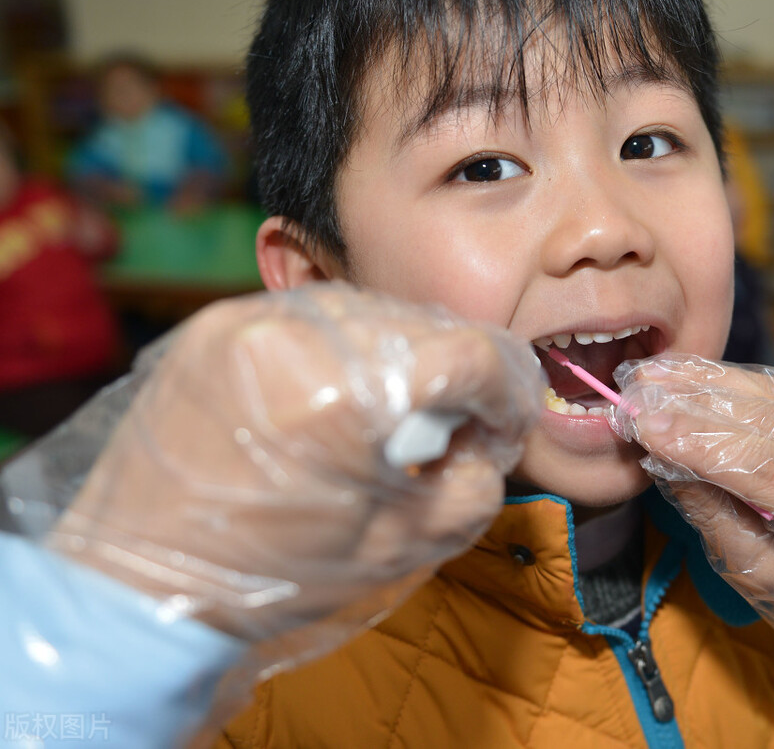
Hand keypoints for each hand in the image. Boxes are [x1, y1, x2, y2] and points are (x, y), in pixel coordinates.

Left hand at [46, 283, 544, 644]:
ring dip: (398, 359)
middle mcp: (296, 336)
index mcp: (344, 398)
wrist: (139, 588)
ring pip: (371, 310)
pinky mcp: (214, 323)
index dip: (509, 393)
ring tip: (378, 420)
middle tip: (443, 437)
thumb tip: (488, 436)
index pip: (472, 354)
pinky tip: (331, 402)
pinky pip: (312, 316)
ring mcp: (248, 319)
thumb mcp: (404, 547)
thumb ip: (475, 481)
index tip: (504, 427)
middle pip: (425, 325)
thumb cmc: (274, 578)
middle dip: (452, 381)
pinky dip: (340, 353)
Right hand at [610, 355, 773, 687]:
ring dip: (705, 382)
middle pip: (761, 419)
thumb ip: (715, 519)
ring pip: (770, 392)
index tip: (640, 423)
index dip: (694, 440)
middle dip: (688, 404)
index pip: (758, 464)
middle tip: (631, 394)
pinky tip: (691, 374)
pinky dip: (734, 380)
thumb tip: (664, 462)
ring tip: (649, 375)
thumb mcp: (765, 581)